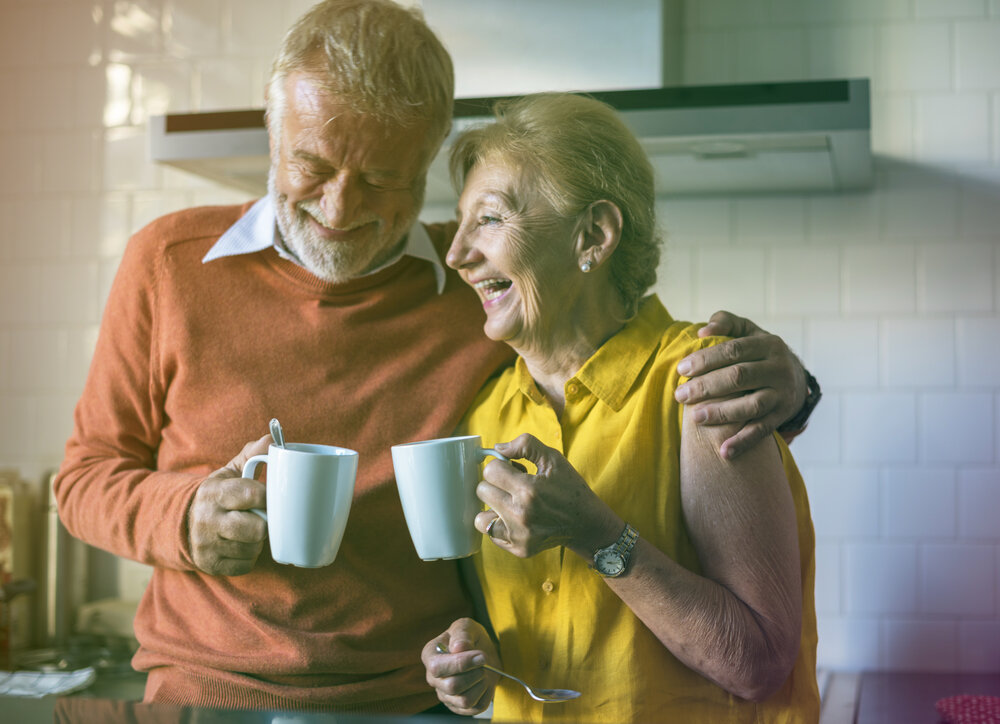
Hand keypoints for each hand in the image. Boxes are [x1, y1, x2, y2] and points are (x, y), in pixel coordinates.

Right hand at [187, 434, 270, 575]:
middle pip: (257, 528)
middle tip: (260, 517)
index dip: (268, 497)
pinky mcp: (210, 564)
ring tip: (249, 529)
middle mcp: (208, 519)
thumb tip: (271, 439)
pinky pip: (245, 565)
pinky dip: (248, 556)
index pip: (252, 495)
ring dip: (257, 541)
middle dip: (264, 523)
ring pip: (252, 548)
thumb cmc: (218, 495)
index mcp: (215, 492)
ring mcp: (207, 544)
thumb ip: (252, 455)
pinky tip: (241, 544)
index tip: (270, 497)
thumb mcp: (230, 472)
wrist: (183, 523)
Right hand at [422, 618, 499, 715]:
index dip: (460, 663)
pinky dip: (485, 694)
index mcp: (430, 655)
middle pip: (452, 686)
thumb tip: (458, 647)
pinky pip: (475, 708)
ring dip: (481, 684)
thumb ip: (462, 633)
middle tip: (483, 662)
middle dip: (475, 674)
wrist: (483, 654)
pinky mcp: (458, 706)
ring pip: (464, 700)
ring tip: (483, 672)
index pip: (437, 667)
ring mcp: (445, 694)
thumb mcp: (467, 626)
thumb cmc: (471, 638)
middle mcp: (433, 678)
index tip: (480, 655)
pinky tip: (483, 682)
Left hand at [474, 434, 620, 559]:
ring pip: (480, 518)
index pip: (490, 471)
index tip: (512, 470)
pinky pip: (491, 534)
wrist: (586, 523)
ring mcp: (519, 535)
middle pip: (482, 491)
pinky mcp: (519, 549)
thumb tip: (498, 448)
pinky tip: (515, 519)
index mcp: (528, 490)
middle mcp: (521, 515)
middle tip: (513, 486)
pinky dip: (499, 525)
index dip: (500, 466)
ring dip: (492, 508)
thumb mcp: (553, 459)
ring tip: (509, 504)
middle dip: (495, 484)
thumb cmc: (569, 488)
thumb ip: (525, 445)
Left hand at [674, 310, 806, 459]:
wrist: (796, 376)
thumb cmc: (759, 351)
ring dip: (723, 413)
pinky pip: (763, 430)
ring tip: (696, 418)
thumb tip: (703, 331)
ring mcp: (783, 393)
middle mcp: (779, 368)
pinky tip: (724, 452)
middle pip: (739, 377)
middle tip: (680, 395)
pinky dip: (744, 442)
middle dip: (707, 387)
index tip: (681, 369)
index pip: (733, 350)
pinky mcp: (783, 415)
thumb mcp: (748, 331)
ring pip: (752, 405)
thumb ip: (726, 323)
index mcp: (767, 344)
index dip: (706, 359)